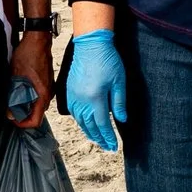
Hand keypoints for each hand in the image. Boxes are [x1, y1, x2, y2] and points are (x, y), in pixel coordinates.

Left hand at [9, 31, 52, 127]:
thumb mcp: (15, 77)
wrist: (38, 39)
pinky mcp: (47, 81)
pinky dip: (29, 96)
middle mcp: (49, 94)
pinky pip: (39, 95)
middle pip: (37, 114)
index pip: (35, 121)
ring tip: (13, 96)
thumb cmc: (28, 55)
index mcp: (42, 95)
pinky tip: (20, 87)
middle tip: (10, 108)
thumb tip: (10, 112)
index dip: (22, 123)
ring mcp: (49, 87)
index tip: (12, 118)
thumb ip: (13, 97)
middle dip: (23, 114)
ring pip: (37, 104)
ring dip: (26, 104)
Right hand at [63, 29, 127, 151]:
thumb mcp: (119, 82)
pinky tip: (85, 123)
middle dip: (99, 138)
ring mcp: (74, 95)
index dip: (108, 137)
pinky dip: (80, 121)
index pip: (102, 124)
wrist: (90, 45)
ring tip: (97, 138)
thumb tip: (121, 120)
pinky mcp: (69, 90)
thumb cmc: (108, 61)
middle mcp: (82, 100)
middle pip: (90, 125)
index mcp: (96, 99)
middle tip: (106, 146)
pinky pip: (73, 112)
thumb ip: (119, 103)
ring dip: (88, 131)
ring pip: (80, 120)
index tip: (113, 146)